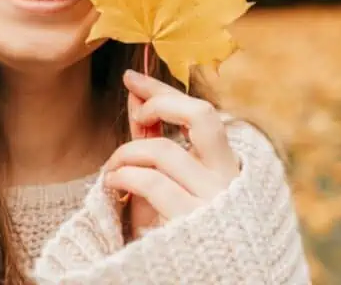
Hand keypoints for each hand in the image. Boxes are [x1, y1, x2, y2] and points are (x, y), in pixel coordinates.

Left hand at [102, 69, 240, 239]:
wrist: (203, 278)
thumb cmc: (179, 233)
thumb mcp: (169, 184)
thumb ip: (155, 141)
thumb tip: (136, 96)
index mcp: (228, 167)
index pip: (202, 113)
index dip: (164, 90)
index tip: (133, 76)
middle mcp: (228, 179)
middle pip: (201, 115)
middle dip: (160, 104)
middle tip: (135, 116)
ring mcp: (213, 200)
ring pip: (164, 150)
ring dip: (126, 153)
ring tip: (112, 169)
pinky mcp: (191, 221)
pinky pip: (151, 182)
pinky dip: (125, 176)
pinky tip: (114, 184)